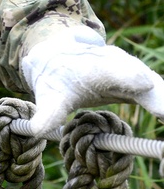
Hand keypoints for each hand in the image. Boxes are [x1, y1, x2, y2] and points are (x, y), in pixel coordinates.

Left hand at [22, 27, 163, 135]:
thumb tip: (36, 130)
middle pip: (141, 76)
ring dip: (163, 99)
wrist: (61, 58)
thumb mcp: (48, 95)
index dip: (128, 77)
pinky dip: (163, 103)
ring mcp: (132, 71)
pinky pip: (158, 92)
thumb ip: (48, 113)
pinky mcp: (141, 82)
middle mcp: (117, 64)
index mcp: (94, 67)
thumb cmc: (55, 79)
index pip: (113, 71)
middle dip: (158, 94)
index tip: (142, 84)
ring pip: (154, 83)